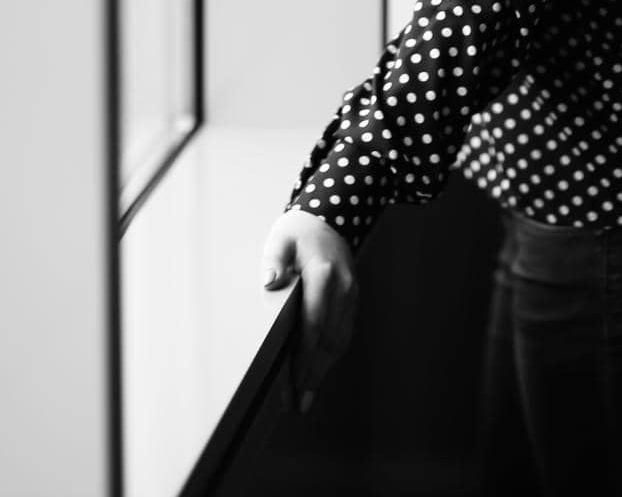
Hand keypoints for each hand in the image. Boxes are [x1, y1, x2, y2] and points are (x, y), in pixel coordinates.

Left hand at [260, 207, 357, 414]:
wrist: (329, 218)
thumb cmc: (298, 231)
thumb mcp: (281, 239)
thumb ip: (274, 260)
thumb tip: (269, 282)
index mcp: (324, 274)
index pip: (314, 324)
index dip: (304, 357)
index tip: (294, 383)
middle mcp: (343, 288)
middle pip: (329, 340)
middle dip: (313, 374)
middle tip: (299, 404)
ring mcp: (351, 294)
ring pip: (339, 340)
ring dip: (323, 370)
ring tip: (306, 397)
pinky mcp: (352, 299)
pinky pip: (343, 333)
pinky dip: (331, 355)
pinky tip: (318, 371)